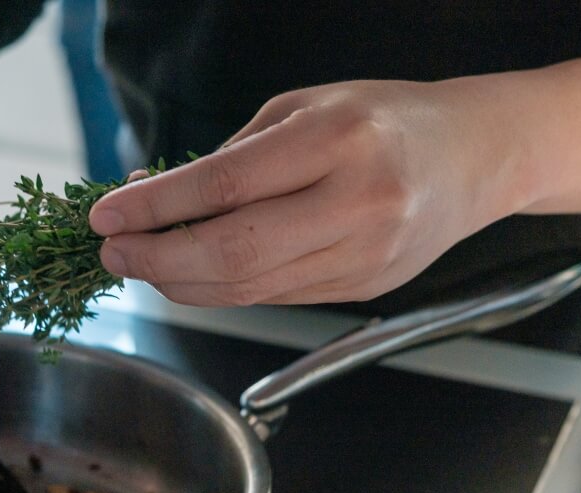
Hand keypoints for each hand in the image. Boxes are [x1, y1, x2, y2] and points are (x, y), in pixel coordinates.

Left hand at [88, 79, 525, 305]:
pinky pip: (274, 297)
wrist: (474, 159)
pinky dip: (222, 290)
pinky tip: (193, 274)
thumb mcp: (306, 106)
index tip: (106, 216)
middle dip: (157, 260)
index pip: (224, 187)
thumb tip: (156, 196)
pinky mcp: (362, 288)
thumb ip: (233, 155)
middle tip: (113, 252)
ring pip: (249, 289)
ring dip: (181, 284)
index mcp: (339, 141)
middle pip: (233, 253)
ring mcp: (364, 256)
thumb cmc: (386, 119)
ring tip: (142, 264)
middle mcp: (357, 204)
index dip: (155, 208)